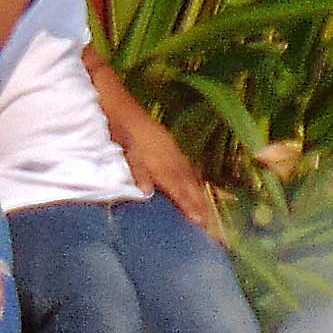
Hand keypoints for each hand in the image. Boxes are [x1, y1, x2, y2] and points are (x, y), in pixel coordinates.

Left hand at [124, 115, 225, 243]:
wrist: (123, 108)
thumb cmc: (121, 131)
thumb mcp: (126, 151)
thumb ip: (138, 171)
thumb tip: (146, 192)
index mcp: (159, 162)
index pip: (177, 188)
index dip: (189, 205)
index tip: (200, 221)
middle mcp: (171, 159)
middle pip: (189, 185)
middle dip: (200, 205)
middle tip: (211, 224)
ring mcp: (173, 152)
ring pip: (191, 177)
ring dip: (200, 195)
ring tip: (208, 211)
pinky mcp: (172, 146)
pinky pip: (189, 167)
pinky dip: (195, 180)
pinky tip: (197, 186)